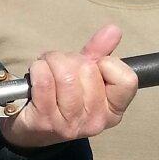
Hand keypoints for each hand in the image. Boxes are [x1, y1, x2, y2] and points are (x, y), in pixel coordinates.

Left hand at [0, 24, 137, 149]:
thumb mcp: (86, 76)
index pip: (126, 79)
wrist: (32, 129)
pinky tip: (36, 73)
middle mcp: (96, 121)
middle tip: (59, 64)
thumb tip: (114, 30)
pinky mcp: (44, 121)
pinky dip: (38, 69)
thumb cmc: (62, 98)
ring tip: (46, 66)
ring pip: (66, 74)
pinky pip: (45, 81)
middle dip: (70, 58)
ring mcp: (70, 124)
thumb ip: (101, 53)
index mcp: (113, 111)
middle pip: (89, 70)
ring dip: (51, 61)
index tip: (93, 66)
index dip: (107, 63)